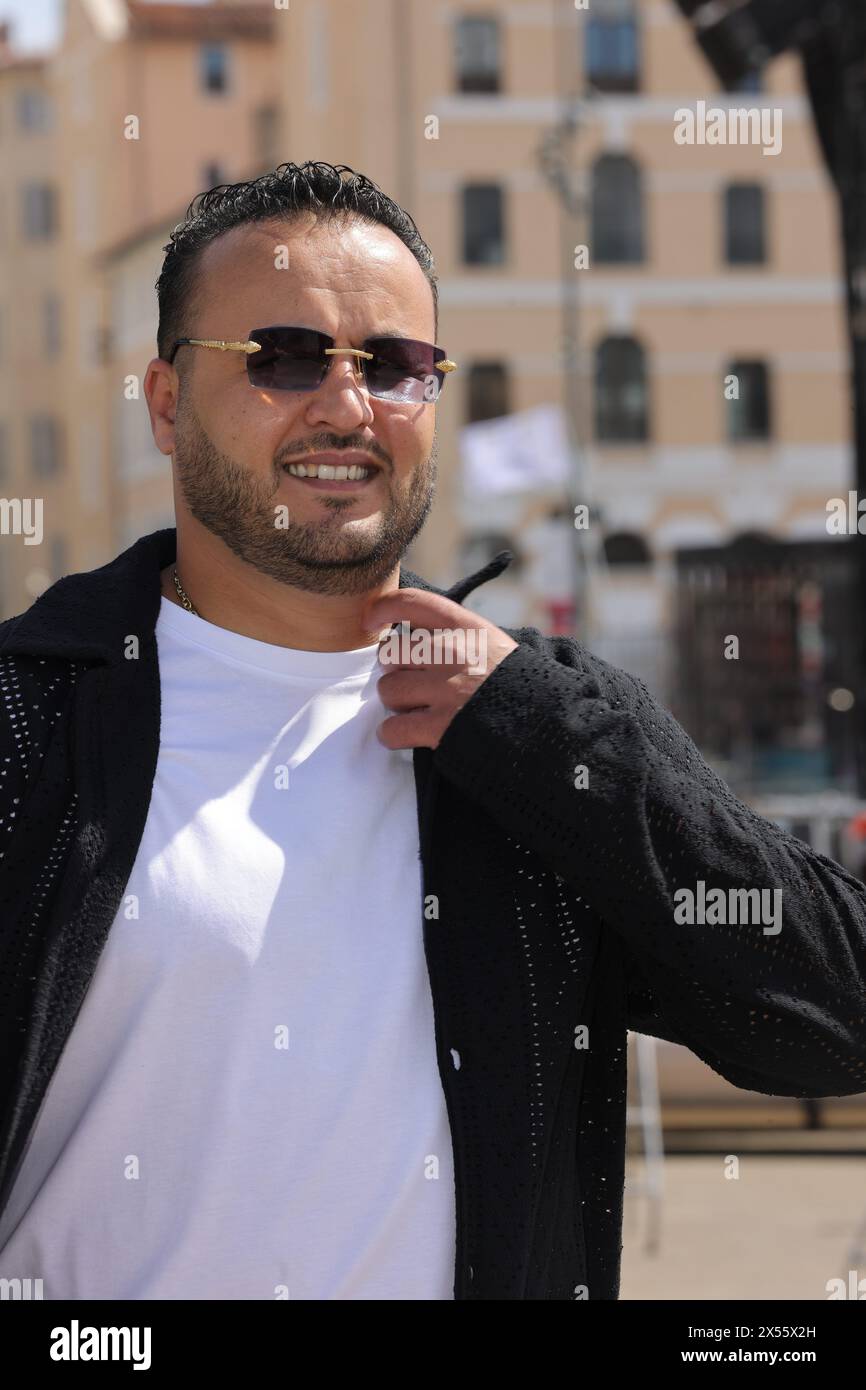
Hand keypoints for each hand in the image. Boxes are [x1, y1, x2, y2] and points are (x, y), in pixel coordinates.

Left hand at [361, 588, 518, 749]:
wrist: (553, 728)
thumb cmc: (523, 688)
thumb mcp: (496, 646)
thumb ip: (458, 637)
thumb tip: (412, 636)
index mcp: (467, 628)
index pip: (412, 603)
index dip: (383, 609)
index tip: (371, 620)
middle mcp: (452, 653)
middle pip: (391, 653)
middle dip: (396, 671)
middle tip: (414, 684)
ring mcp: (445, 689)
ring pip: (388, 691)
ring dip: (397, 704)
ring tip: (418, 711)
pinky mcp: (439, 726)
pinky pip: (391, 729)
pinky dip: (393, 736)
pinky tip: (407, 736)